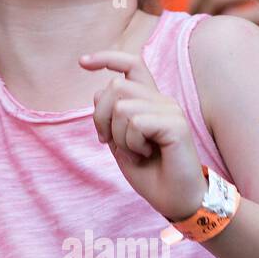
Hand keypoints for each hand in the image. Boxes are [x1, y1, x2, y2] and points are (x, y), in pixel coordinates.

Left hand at [81, 50, 206, 221]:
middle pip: (115, 86)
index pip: (131, 64)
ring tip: (136, 152)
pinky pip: (136, 124)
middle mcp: (161, 100)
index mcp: (149, 101)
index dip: (106, 58)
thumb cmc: (150, 173)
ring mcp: (170, 110)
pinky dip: (132, 144)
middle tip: (113, 143)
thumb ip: (111, 117)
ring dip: (119, 136)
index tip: (82, 62)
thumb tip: (99, 93)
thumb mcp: (120, 142)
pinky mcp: (176, 125)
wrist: (176, 199)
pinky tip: (146, 155)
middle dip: (101, 117)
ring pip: (121, 107)